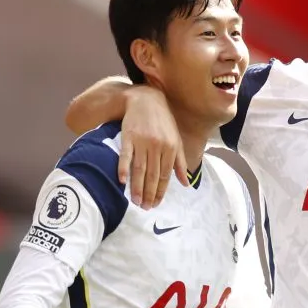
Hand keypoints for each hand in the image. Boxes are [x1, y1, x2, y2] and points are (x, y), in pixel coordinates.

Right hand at [121, 86, 187, 208]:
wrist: (146, 99)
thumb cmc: (163, 122)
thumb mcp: (176, 140)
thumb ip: (180, 162)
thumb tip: (185, 184)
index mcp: (171, 148)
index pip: (165, 176)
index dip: (160, 192)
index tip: (156, 204)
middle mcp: (158, 146)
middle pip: (152, 175)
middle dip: (149, 194)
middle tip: (145, 207)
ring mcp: (143, 141)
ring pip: (140, 169)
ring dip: (137, 187)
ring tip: (135, 202)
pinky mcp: (128, 136)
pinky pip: (126, 155)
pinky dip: (123, 168)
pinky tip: (122, 181)